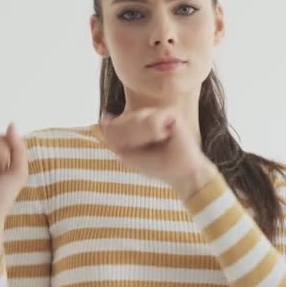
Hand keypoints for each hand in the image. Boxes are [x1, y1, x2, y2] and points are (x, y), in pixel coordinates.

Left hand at [99, 107, 218, 198]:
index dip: (117, 135)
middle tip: (145, 148)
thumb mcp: (129, 154)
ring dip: (142, 136)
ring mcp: (159, 113)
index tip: (128, 147)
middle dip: (130, 138)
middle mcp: (147, 116)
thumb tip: (102, 119)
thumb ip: (114, 138)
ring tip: (155, 145)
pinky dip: (155, 132)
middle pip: (124, 120)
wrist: (183, 174)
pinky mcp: (172, 112)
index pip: (117, 122)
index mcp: (137, 125)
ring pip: (137, 118)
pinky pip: (153, 119)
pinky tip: (165, 137)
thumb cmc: (159, 166)